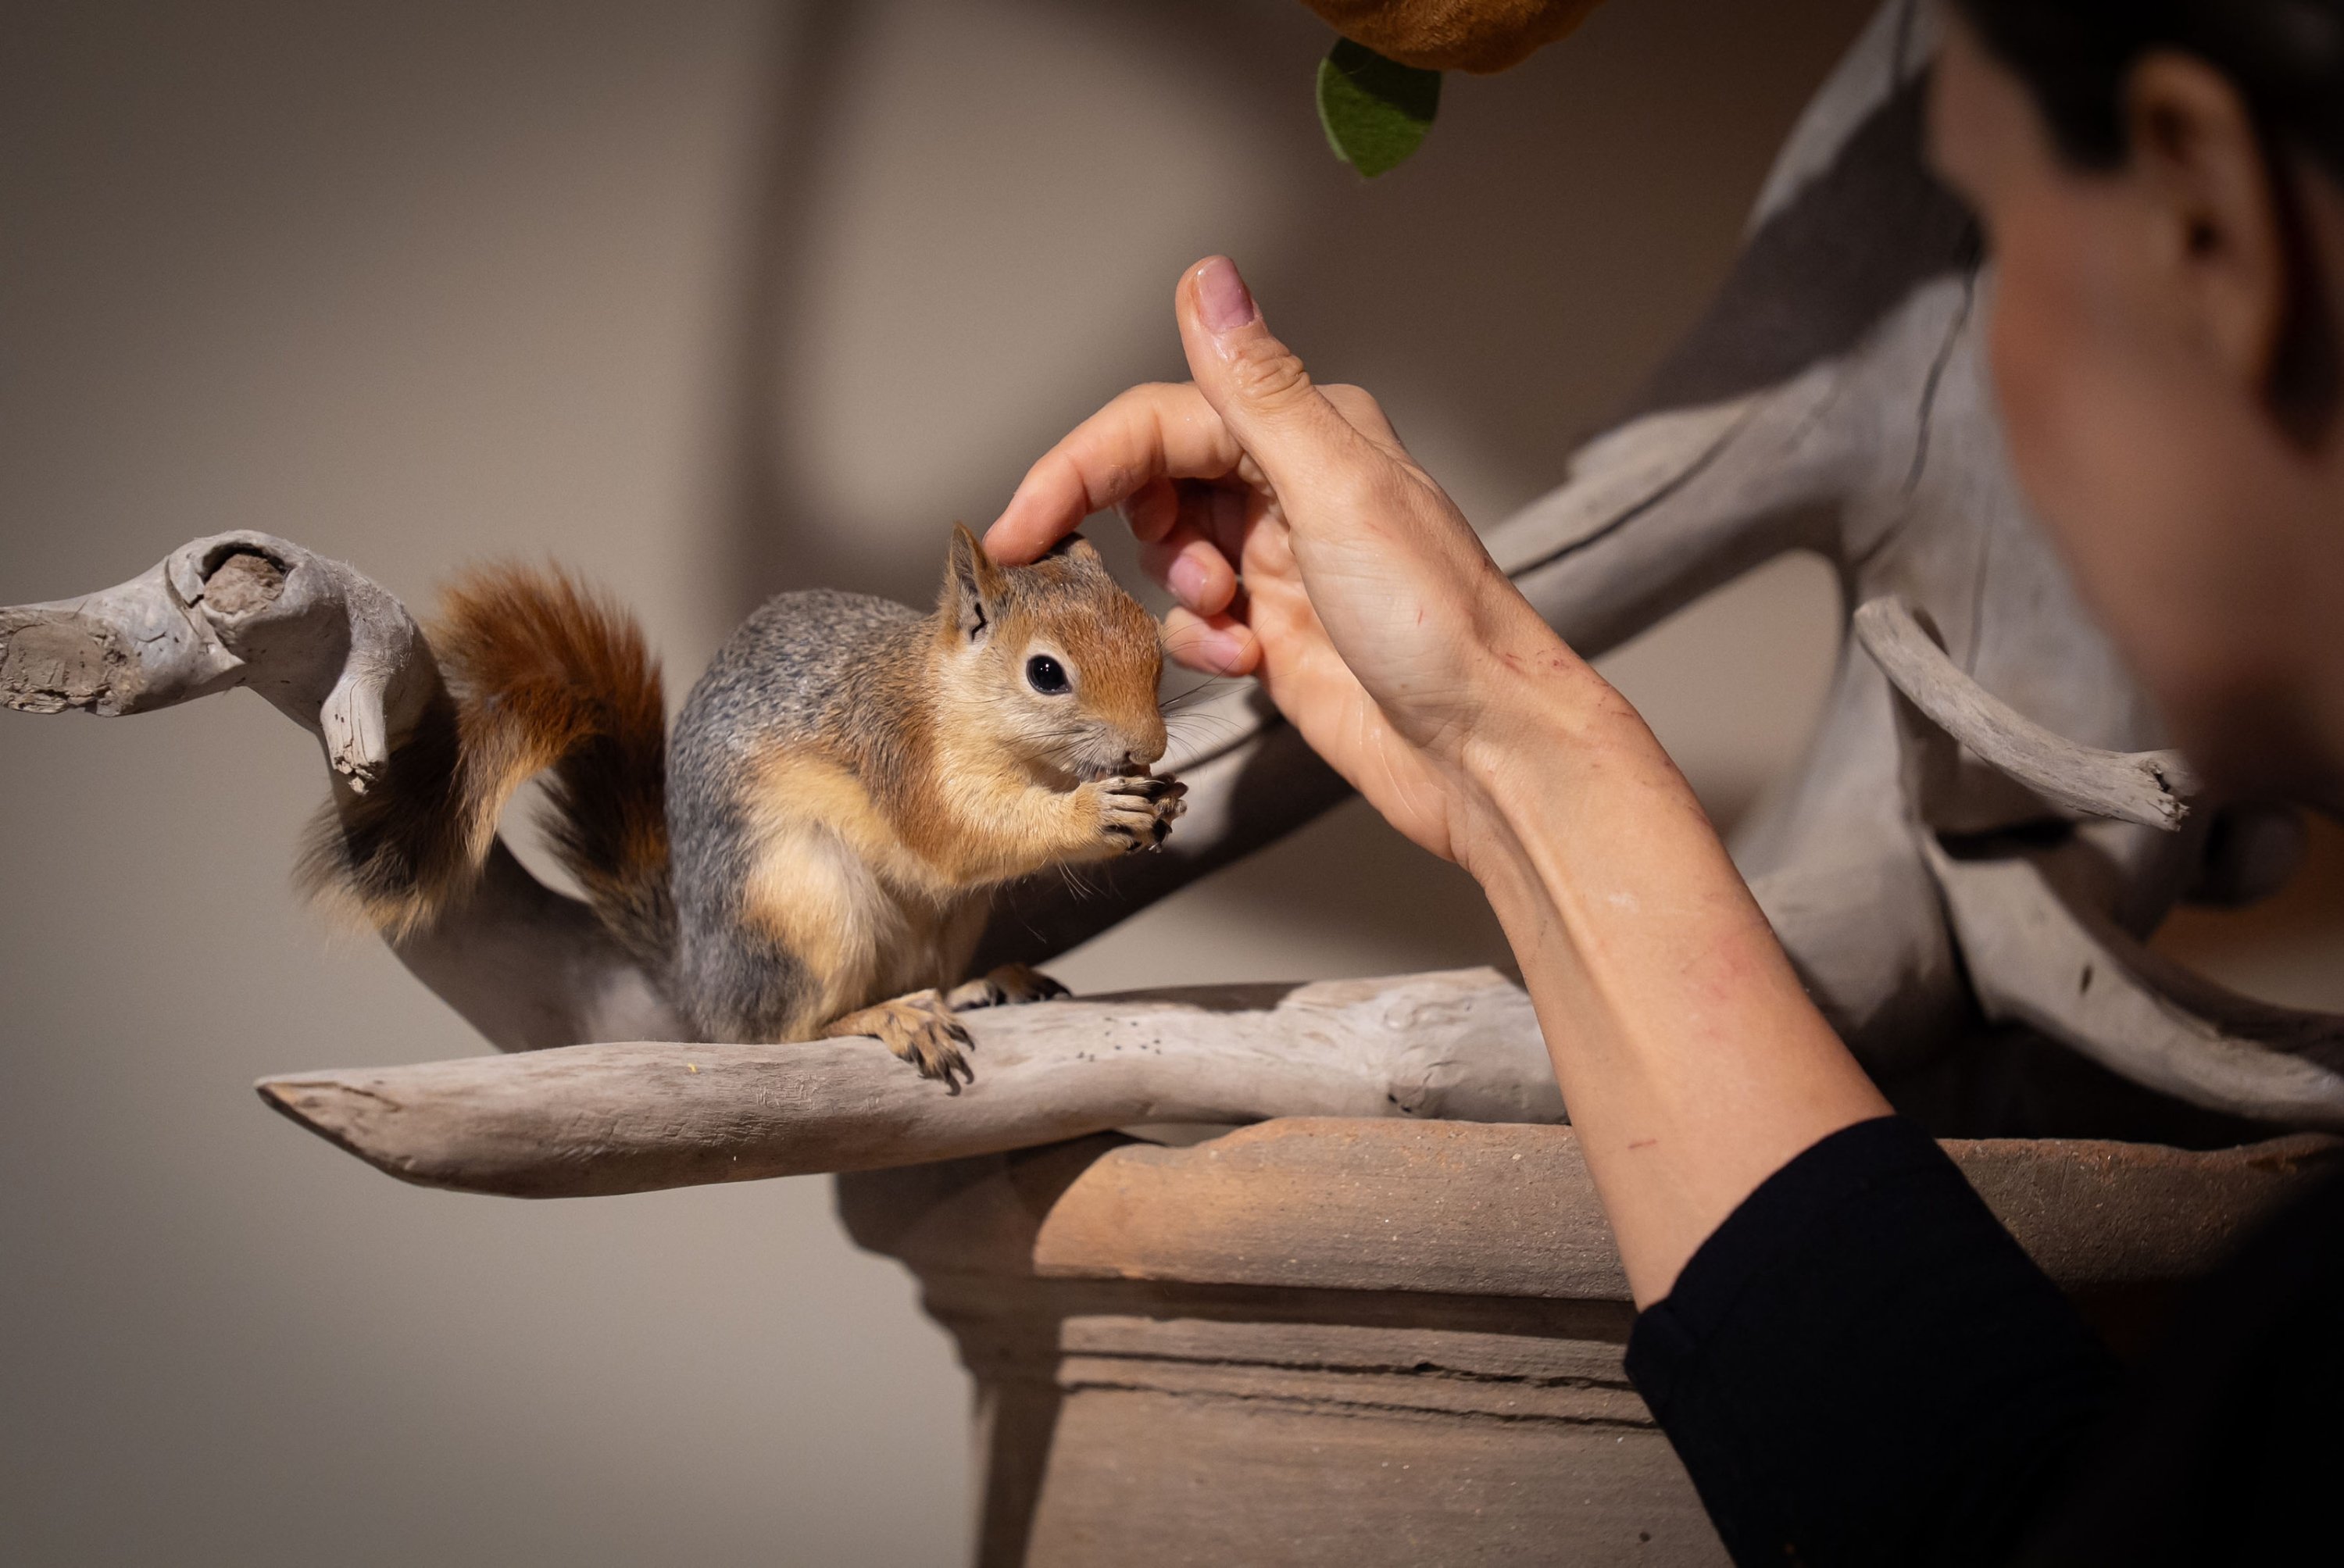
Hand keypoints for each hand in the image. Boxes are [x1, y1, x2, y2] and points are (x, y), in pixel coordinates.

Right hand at [986, 257, 1602, 863]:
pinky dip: (1200, 642)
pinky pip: (1196, 620)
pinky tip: (1245, 661)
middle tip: (1088, 568)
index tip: (1020, 522)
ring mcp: (1284, 561)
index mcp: (1310, 430)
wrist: (1485, 748)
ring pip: (1169, 549)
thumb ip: (1260, 389)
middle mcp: (1294, 485)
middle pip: (1156, 477)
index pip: (1161, 421)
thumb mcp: (1337, 492)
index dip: (1080, 465)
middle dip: (1123, 523)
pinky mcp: (1278, 631)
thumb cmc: (1438, 624)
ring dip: (1175, 588)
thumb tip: (1208, 278)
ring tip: (1226, 618)